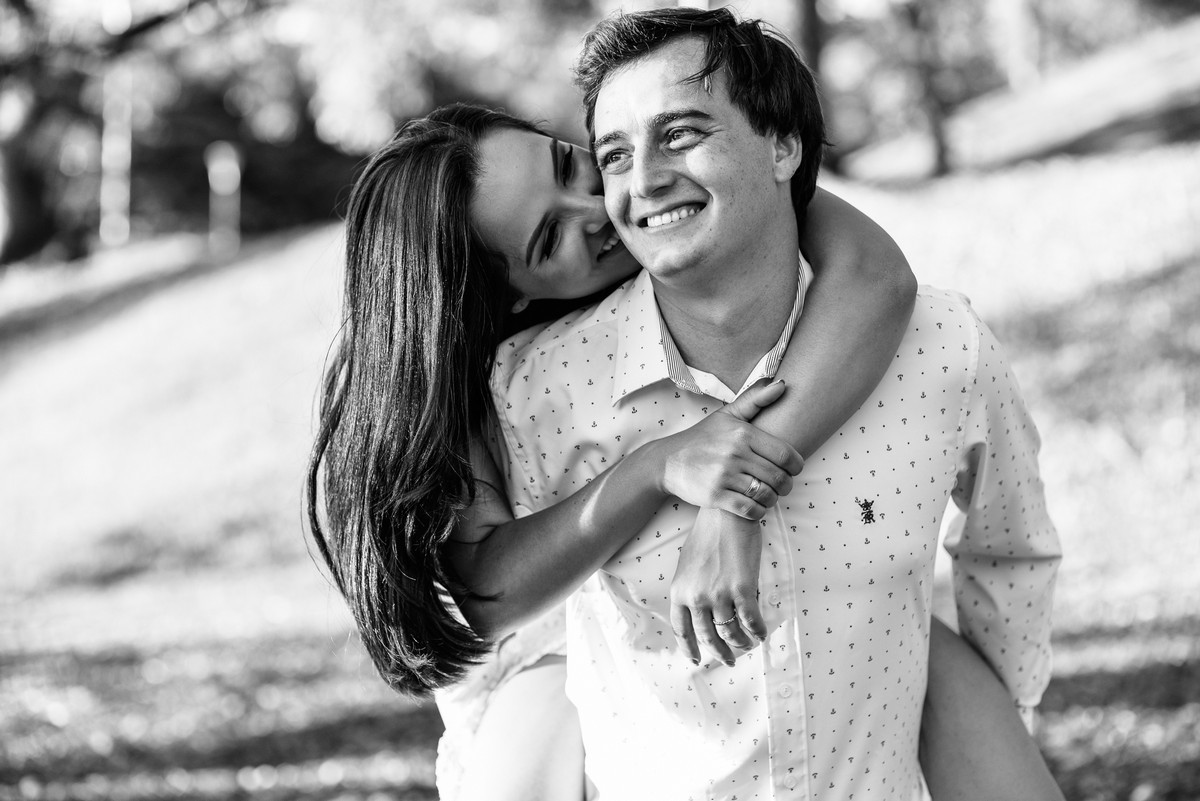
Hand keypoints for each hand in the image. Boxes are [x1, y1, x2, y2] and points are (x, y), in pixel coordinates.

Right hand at [658, 380, 803, 519]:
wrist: (668, 461)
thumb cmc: (702, 438)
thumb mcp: (727, 414)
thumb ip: (756, 399)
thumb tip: (783, 384)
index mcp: (743, 433)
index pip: (785, 455)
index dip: (796, 466)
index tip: (793, 470)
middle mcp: (734, 454)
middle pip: (778, 477)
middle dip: (786, 485)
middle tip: (782, 486)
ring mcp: (724, 476)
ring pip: (765, 495)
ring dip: (772, 499)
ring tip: (768, 495)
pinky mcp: (715, 496)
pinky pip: (749, 509)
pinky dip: (758, 511)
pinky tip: (755, 506)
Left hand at [669, 507, 765, 665]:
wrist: (726, 515)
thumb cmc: (707, 536)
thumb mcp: (686, 565)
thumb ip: (689, 589)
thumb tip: (696, 608)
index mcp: (679, 592)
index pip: (682, 630)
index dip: (690, 649)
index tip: (697, 660)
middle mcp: (696, 598)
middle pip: (708, 637)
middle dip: (720, 653)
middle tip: (728, 661)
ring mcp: (718, 595)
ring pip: (730, 633)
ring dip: (740, 644)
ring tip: (747, 645)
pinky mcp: (742, 589)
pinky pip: (751, 621)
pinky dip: (757, 631)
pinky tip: (761, 633)